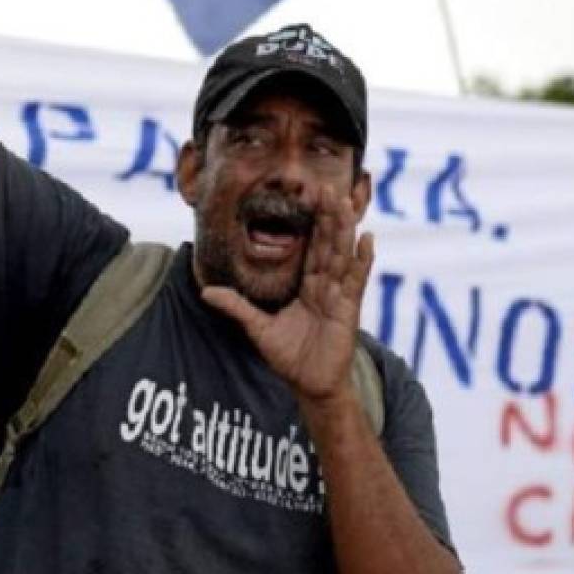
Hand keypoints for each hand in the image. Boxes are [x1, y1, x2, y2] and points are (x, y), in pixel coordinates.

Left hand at [203, 186, 374, 403]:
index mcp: (307, 285)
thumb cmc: (289, 358)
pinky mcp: (349, 309)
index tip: (311, 196)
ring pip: (341, 255)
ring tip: (346, 203)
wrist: (310, 386)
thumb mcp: (257, 328)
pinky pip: (356, 280)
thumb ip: (236, 307)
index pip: (310, 247)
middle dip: (329, 217)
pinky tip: (367, 239)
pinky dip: (362, 260)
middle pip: (327, 244)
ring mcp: (338, 295)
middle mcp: (325, 285)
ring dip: (344, 229)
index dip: (312, 223)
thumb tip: (206, 291)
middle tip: (329, 187)